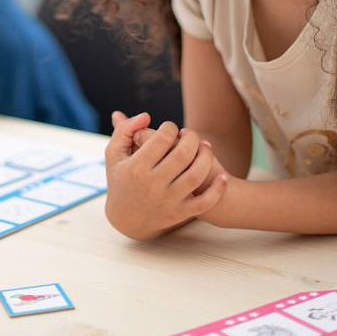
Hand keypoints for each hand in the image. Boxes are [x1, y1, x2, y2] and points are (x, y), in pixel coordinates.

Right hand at [104, 112, 227, 240]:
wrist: (125, 219)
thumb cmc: (121, 180)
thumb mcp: (114, 155)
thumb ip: (125, 130)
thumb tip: (146, 116)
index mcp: (136, 168)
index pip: (161, 139)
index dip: (170, 127)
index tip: (170, 128)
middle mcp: (152, 185)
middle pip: (182, 154)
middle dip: (191, 137)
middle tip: (189, 135)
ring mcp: (168, 201)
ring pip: (196, 174)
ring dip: (206, 156)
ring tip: (204, 147)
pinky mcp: (180, 214)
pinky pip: (204, 203)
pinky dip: (217, 189)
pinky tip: (221, 176)